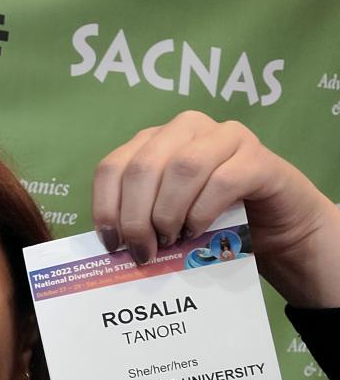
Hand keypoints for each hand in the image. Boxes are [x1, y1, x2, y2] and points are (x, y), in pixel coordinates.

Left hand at [92, 110, 339, 306]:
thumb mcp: (162, 215)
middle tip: (143, 251)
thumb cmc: (209, 220)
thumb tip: (112, 243)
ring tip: (170, 240)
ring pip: (182, 168)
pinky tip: (197, 231)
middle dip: (136, 217)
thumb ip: (137, 216)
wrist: (273, 225)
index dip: (106, 208)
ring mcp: (224, 137)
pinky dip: (202, 212)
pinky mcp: (257, 157)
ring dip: (168, 213)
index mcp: (153, 141)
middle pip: (143, 167)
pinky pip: (221, 181)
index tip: (112, 244)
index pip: (112, 167)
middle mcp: (185, 129)